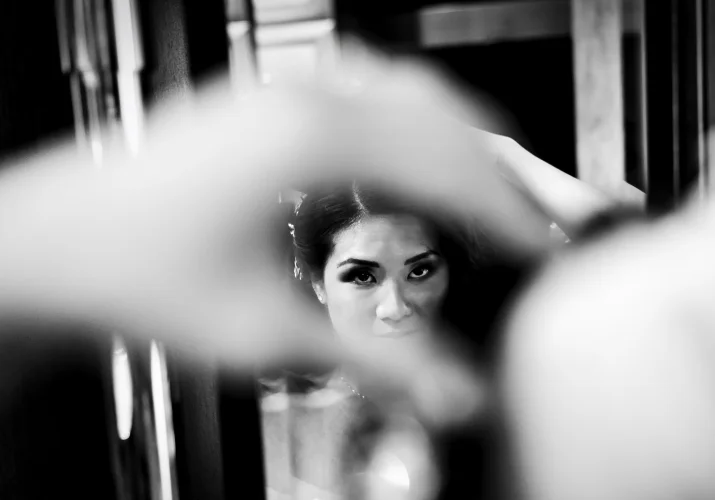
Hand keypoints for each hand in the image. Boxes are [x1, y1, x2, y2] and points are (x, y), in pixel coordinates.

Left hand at [0, 48, 548, 427]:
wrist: (52, 247)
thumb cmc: (136, 277)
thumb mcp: (270, 332)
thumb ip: (378, 362)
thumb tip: (452, 391)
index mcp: (312, 141)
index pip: (451, 163)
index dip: (510, 209)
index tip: (544, 242)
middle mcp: (301, 97)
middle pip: (440, 117)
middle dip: (495, 171)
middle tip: (527, 217)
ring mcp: (277, 90)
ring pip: (403, 88)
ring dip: (453, 136)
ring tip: (481, 184)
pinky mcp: (258, 101)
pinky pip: (357, 86)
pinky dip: (402, 118)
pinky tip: (403, 149)